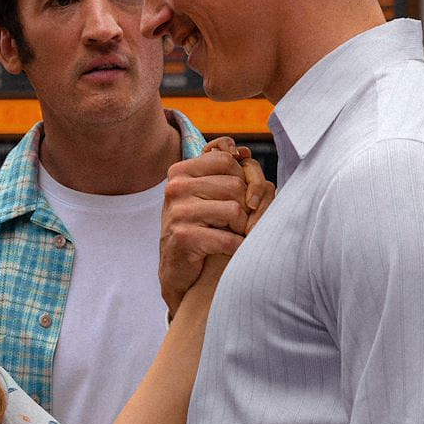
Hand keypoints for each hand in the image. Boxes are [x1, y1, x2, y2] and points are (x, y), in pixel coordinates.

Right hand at [160, 137, 274, 316]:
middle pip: (235, 184)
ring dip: (243, 227)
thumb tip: (245, 152)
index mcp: (181, 171)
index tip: (248, 197)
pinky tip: (234, 250)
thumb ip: (224, 171)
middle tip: (244, 222)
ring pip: (234, 209)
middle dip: (248, 206)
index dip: (246, 177)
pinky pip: (227, 238)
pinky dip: (238, 246)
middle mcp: (176, 187)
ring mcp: (177, 211)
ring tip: (237, 234)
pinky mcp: (182, 236)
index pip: (227, 160)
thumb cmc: (199, 228)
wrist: (178, 270)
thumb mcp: (207, 194)